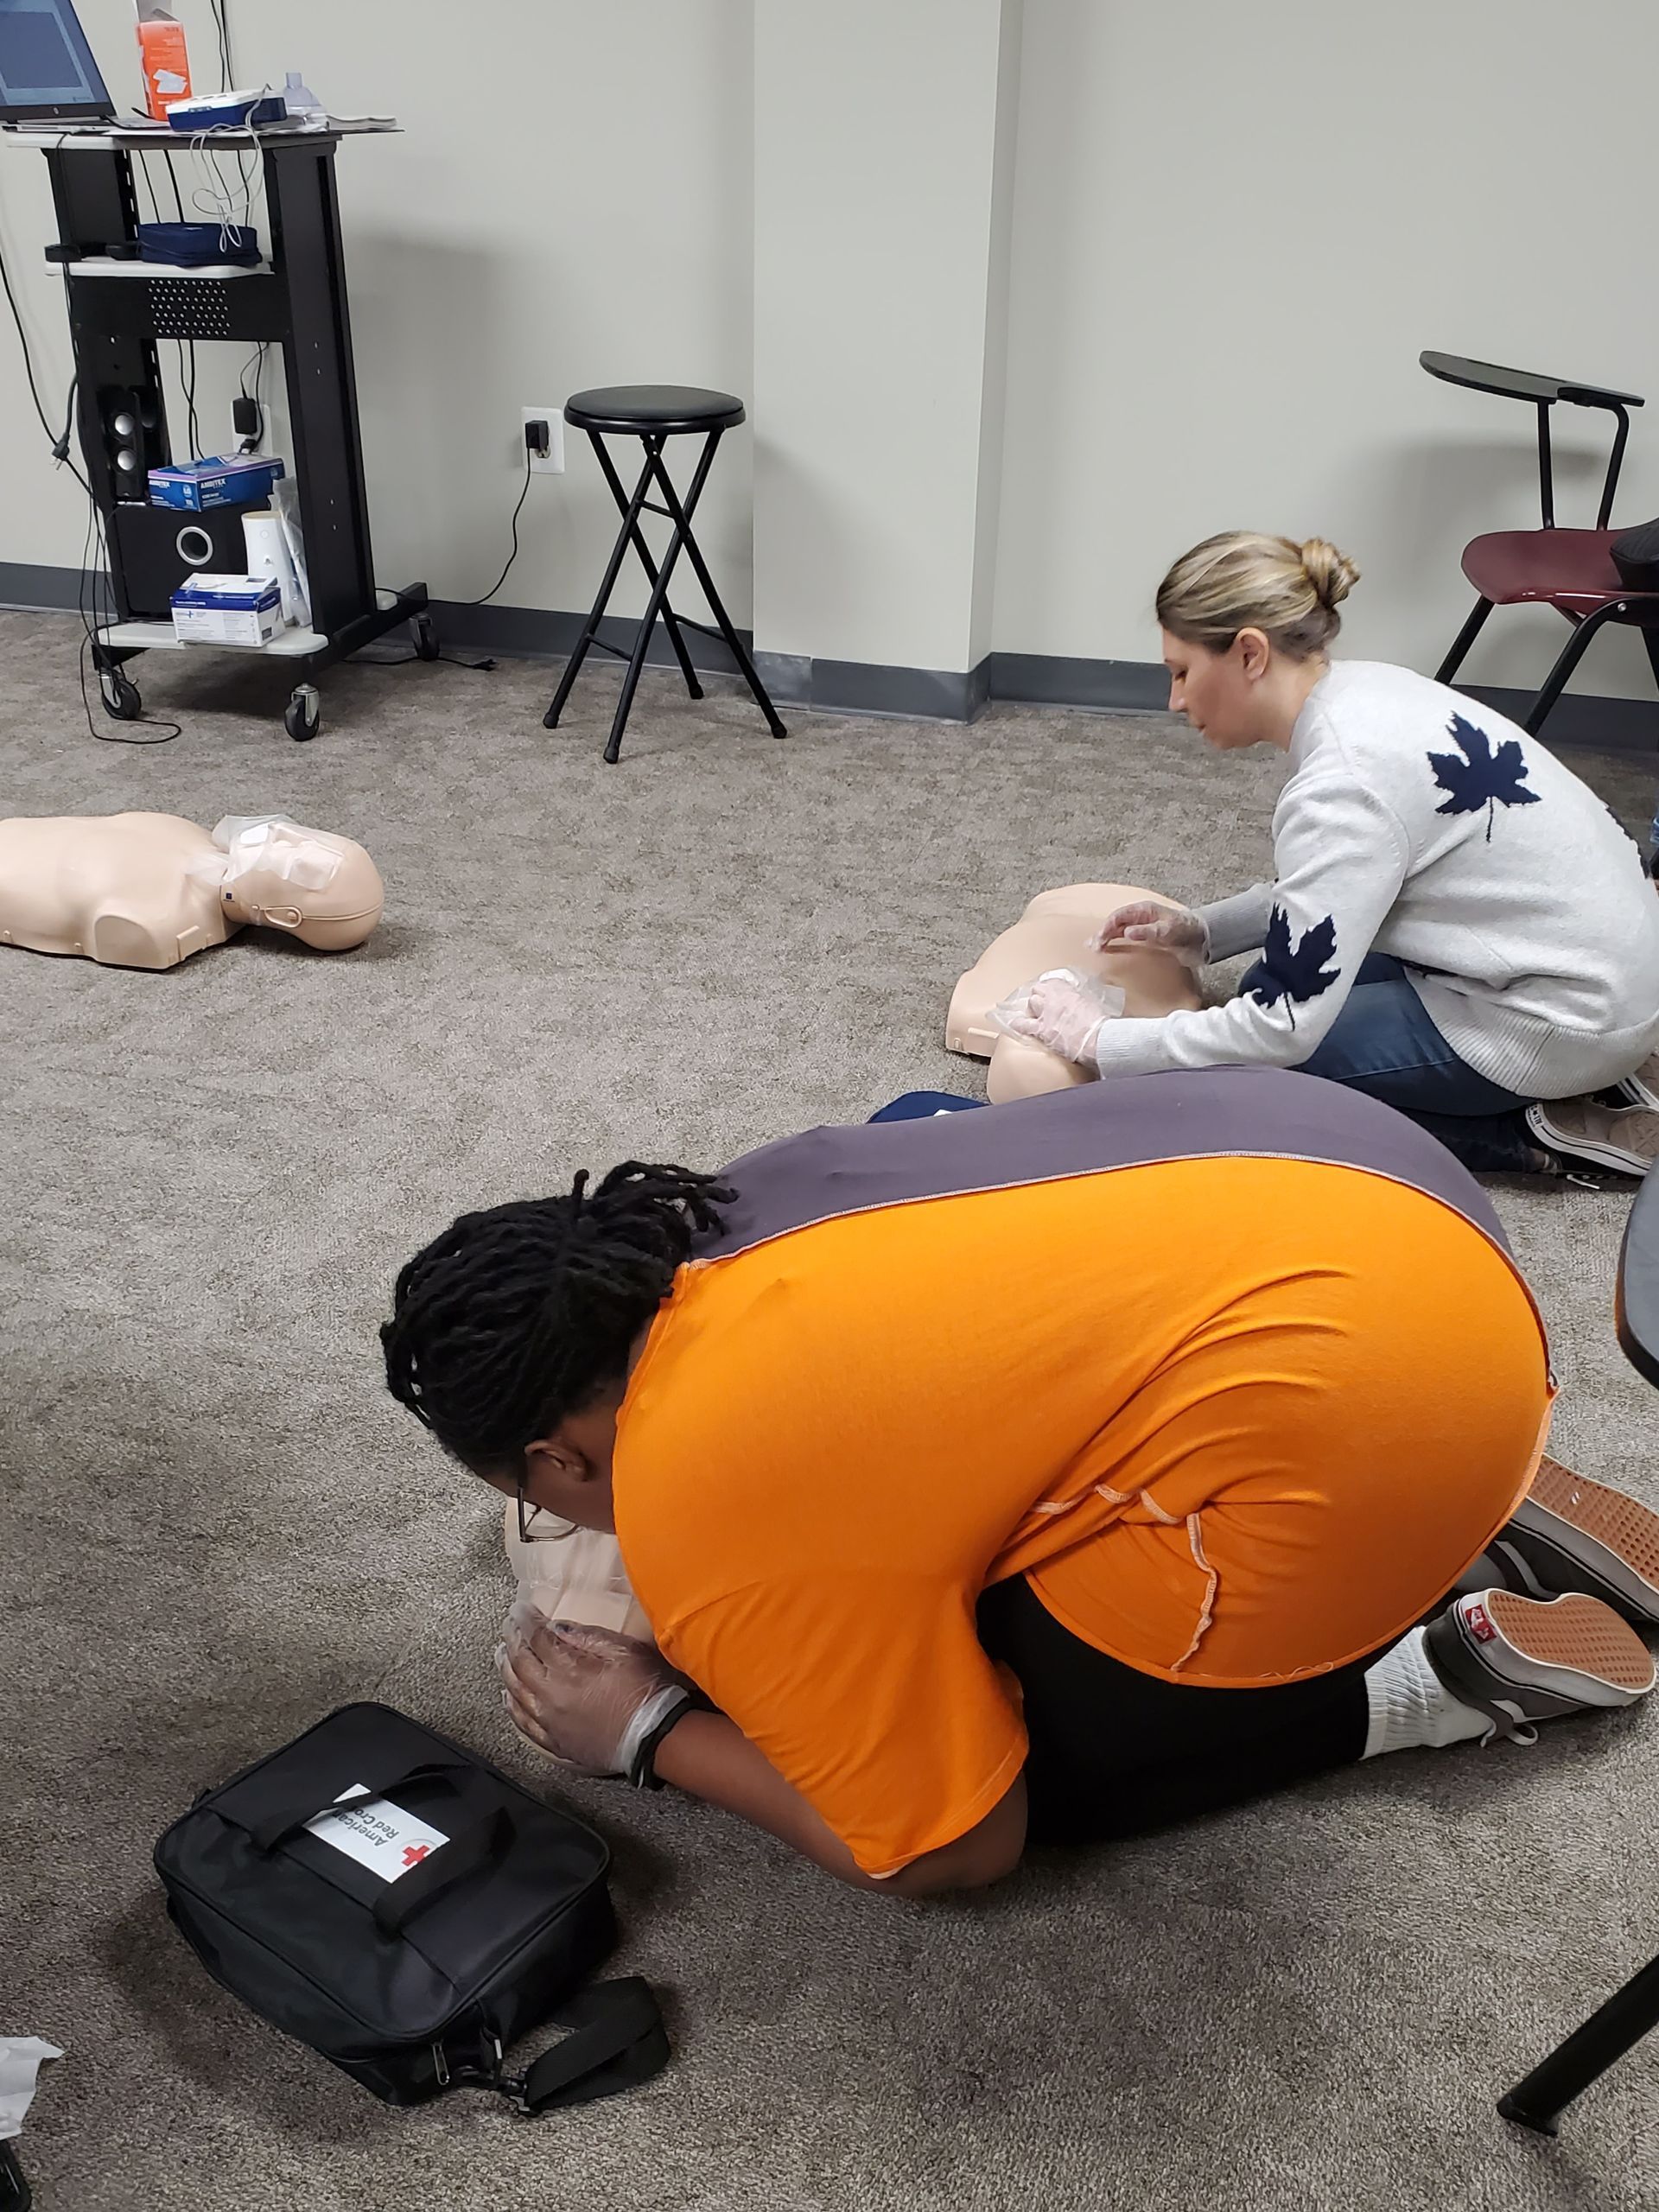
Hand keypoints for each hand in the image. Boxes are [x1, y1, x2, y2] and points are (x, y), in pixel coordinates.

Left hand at [498, 1607, 683, 1776]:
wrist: (654, 1737)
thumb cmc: (645, 1691)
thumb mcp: (624, 1651)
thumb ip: (588, 1636)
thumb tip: (558, 1626)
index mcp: (569, 1669)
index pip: (537, 1637)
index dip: (526, 1620)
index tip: (520, 1609)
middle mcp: (551, 1695)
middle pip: (521, 1663)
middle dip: (512, 1641)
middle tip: (508, 1627)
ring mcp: (550, 1721)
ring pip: (516, 1692)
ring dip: (506, 1671)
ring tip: (502, 1656)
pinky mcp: (556, 1742)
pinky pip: (523, 1723)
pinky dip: (512, 1708)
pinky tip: (508, 1698)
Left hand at [1004, 974, 1112, 1064]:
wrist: (1096, 1037)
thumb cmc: (1099, 1023)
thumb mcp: (1092, 1004)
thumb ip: (1081, 1001)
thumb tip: (1081, 1004)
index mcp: (1069, 991)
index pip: (1053, 983)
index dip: (1050, 990)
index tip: (1051, 995)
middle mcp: (1055, 998)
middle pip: (1039, 990)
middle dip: (1040, 996)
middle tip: (1043, 1005)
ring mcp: (1046, 1013)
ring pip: (1031, 1002)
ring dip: (1033, 1008)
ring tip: (1034, 1015)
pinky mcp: (1042, 1029)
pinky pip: (1024, 1024)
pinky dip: (1019, 1024)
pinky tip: (1015, 1024)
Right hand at [1086, 900, 1208, 969]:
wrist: (1204, 940)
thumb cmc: (1187, 930)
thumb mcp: (1168, 930)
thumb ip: (1148, 931)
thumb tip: (1127, 932)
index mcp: (1144, 910)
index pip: (1118, 916)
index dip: (1106, 927)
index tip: (1099, 940)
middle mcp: (1141, 918)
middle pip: (1115, 923)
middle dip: (1102, 933)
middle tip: (1092, 947)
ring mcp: (1143, 928)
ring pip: (1119, 931)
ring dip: (1107, 939)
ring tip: (1095, 949)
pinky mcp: (1147, 939)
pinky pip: (1127, 940)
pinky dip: (1116, 944)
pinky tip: (1110, 951)